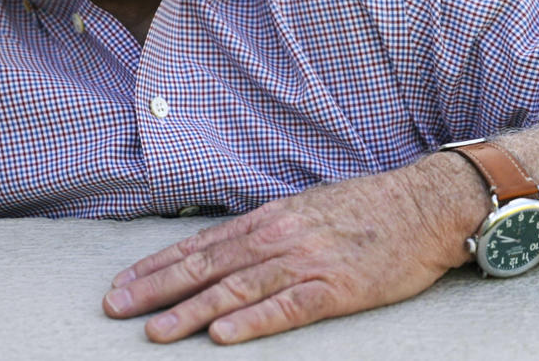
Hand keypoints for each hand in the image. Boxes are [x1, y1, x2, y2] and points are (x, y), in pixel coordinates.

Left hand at [102, 163, 481, 343]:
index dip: (157, 265)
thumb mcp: (307, 207)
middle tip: (115, 308)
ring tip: (155, 331)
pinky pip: (286, 308)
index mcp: (269, 219)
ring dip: (191, 312)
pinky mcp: (336, 289)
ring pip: (236, 290)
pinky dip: (251, 322)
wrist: (424, 204)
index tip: (123, 283)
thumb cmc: (367, 207)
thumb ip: (268, 229)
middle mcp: (278, 237)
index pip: (200, 244)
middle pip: (206, 266)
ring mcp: (306, 262)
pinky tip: (222, 335)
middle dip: (156, 288)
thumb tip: (229, 245)